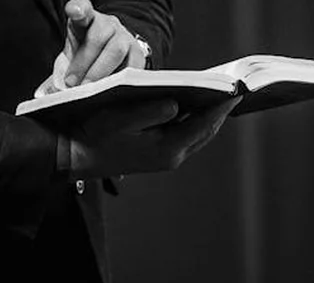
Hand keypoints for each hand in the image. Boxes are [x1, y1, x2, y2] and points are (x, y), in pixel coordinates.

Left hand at [63, 0, 147, 86]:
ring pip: (116, 51)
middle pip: (97, 37)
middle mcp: (107, 23)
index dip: (78, 9)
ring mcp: (124, 36)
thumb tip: (51, 93)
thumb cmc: (85, 57)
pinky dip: (119, 80)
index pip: (82, 9)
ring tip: (90, 89)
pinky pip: (131, 66)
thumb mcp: (71, 56)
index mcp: (85, 19)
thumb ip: (62, 68)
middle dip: (83, 62)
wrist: (107, 57)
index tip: (74, 12)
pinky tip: (109, 90)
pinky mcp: (137, 53)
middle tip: (72, 83)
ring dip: (100, 72)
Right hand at [70, 97, 242, 178]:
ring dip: (209, 118)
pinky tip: (195, 108)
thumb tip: (175, 104)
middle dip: (220, 111)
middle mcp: (172, 157)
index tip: (236, 91)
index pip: (204, 124)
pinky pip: (186, 139)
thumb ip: (149, 112)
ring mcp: (166, 160)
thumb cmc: (95, 135)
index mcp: (166, 148)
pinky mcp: (159, 158)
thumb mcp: (119, 118)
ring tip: (219, 97)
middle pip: (206, 132)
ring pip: (198, 137)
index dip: (221, 106)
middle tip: (234, 91)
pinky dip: (194, 124)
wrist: (77, 157)